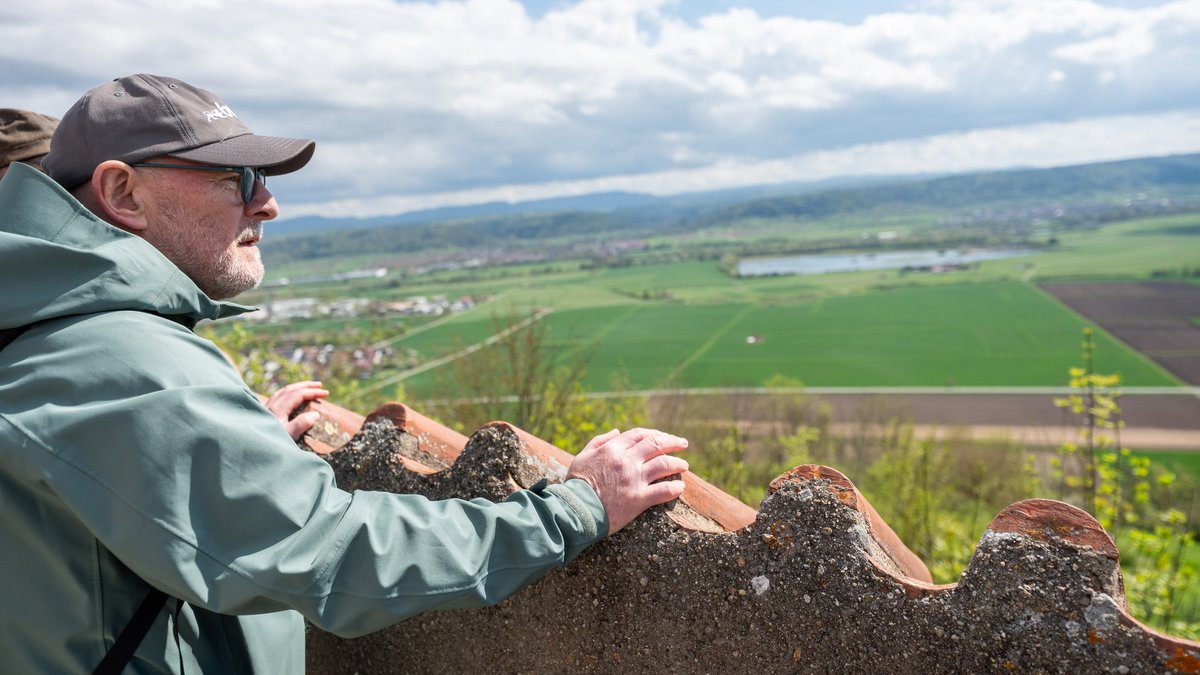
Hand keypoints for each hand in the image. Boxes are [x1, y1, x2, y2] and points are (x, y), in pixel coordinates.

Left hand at [265, 380, 328, 439]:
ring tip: (307, 387)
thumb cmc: (271, 443)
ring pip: (282, 392)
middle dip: (305, 386)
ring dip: (296, 388)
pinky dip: (287, 393)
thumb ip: (301, 424)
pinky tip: (289, 398)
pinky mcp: (263, 413)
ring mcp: (266, 408)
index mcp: (278, 409)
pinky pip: (276, 397)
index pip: (298, 394)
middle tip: (319, 385)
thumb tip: (316, 414)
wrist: (251, 449)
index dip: (312, 392)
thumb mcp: (289, 435)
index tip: (326, 393)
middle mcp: (271, 405)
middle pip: (290, 389)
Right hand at [566, 428, 688, 535]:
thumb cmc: (576, 484)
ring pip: (664, 465)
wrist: (574, 510)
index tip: (664, 436)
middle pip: (656, 445)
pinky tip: (680, 487)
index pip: (639, 434)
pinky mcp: (639, 499)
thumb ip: (599, 441)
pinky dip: (675, 488)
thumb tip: (616, 431)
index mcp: (612, 449)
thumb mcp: (582, 456)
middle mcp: (626, 461)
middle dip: (673, 441)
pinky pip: (663, 491)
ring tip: (685, 465)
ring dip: (678, 463)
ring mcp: (634, 479)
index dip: (654, 433)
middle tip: (683, 444)